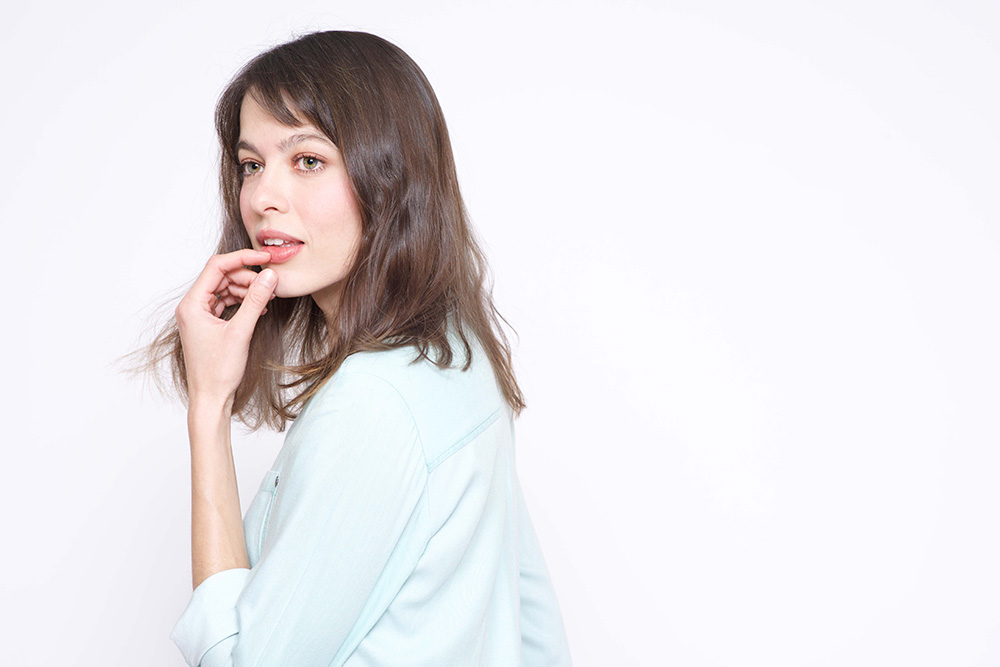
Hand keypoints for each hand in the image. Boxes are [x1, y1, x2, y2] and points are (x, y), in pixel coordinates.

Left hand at [174, 249, 276, 406]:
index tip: (265, 257)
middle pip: (221, 276)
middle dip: (247, 277)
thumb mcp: (241, 332)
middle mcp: (192, 306)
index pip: (216, 267)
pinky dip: (243, 302)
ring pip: (225, 289)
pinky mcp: (208, 324)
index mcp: (191, 304)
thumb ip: (256, 300)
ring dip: (246, 290)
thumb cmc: (218, 371)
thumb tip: (270, 276)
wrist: (211, 398)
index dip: (242, 258)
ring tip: (266, 298)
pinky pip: (226, 303)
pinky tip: (259, 308)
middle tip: (269, 284)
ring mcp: (199, 315)